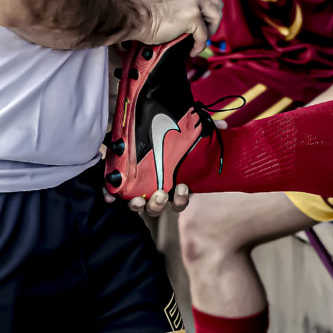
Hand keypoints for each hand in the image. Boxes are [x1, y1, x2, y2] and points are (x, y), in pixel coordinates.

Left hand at [102, 120, 224, 212]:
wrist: (146, 131)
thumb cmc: (171, 139)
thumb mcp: (188, 134)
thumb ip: (205, 129)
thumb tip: (224, 125)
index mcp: (173, 185)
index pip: (179, 202)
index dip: (181, 200)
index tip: (183, 187)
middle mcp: (156, 190)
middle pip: (156, 208)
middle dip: (158, 204)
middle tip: (160, 194)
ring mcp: (138, 188)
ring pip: (138, 206)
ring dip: (137, 205)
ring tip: (137, 198)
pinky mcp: (122, 181)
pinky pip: (116, 193)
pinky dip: (111, 195)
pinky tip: (109, 194)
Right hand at [132, 0, 222, 56]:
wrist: (135, 18)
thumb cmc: (144, 11)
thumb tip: (192, 10)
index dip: (206, 12)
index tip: (199, 24)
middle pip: (216, 5)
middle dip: (212, 21)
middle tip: (202, 34)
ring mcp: (194, 0)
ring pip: (216, 17)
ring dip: (210, 32)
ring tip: (198, 41)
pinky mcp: (193, 15)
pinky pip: (204, 35)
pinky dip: (199, 45)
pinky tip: (191, 50)